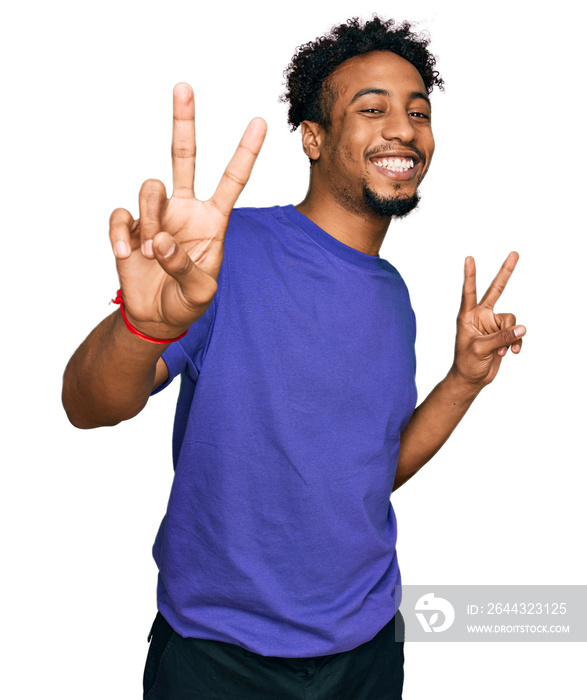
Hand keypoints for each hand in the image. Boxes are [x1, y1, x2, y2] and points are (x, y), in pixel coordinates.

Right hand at [108, 83, 266, 338]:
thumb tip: (157, 240)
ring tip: (151, 253)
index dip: (245, 152)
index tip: (259, 121)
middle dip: (184, 122)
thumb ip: (184, 266)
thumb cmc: (188, 301)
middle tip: (184, 87)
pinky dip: (121, 235)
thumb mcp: (200, 292)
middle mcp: (185, 209)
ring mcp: (156, 215)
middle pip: (184, 157)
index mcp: (213, 220)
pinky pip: (121, 214)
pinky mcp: (130, 226)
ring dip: (150, 219)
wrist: (158, 316)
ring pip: (150, 188)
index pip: (232, 180)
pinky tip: (126, 255)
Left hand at [450, 251, 525, 387]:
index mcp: (467, 316)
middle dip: (505, 272)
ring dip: (510, 336)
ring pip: (511, 320)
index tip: (469, 258)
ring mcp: (492, 324)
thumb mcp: (481, 349)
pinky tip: (511, 353)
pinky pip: (516, 332)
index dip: (470, 275)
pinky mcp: (502, 333)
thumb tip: (522, 328)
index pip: (469, 292)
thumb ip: (501, 337)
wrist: (472, 379)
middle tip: (514, 253)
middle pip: (496, 290)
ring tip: (501, 351)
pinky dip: (516, 342)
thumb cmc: (467, 363)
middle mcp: (481, 316)